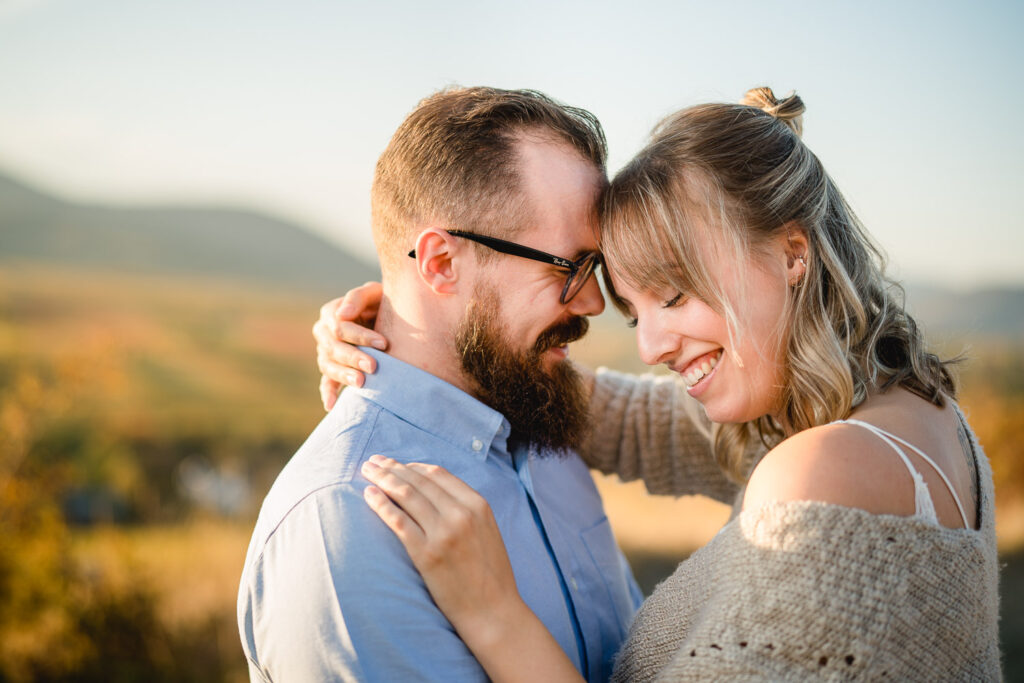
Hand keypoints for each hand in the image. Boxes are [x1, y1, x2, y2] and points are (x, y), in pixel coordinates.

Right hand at [313, 282, 388, 409]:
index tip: (383, 344)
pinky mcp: (332, 368)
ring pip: (329, 366)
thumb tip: (342, 314)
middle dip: (354, 358)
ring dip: (344, 375)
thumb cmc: (381, 302)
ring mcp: (325, 352)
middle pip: (334, 348)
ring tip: (361, 383)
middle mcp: (324, 333)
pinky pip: (326, 382)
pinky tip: (331, 406)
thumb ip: (358, 297)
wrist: (385, 318)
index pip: (341, 327)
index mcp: (331, 313)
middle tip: (374, 367)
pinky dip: (328, 393)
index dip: (361, 336)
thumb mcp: (373, 293)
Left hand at [362, 456, 583, 682]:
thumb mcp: (487, 531)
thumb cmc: (490, 575)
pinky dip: (381, 504)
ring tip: (366, 472)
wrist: (493, 612)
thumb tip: (433, 492)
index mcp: (478, 505)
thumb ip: (466, 508)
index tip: (397, 464)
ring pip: (406, 495)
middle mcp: (461, 514)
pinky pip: (397, 521)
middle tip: (373, 461)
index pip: (438, 474)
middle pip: (418, 481)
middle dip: (392, 468)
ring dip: (382, 479)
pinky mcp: (426, 554)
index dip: (413, 466)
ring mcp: (443, 534)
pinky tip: (368, 495)